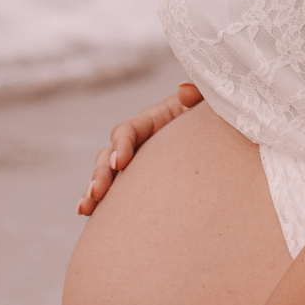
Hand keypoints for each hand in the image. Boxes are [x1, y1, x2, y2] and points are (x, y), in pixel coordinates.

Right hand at [76, 83, 203, 215]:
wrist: (218, 139)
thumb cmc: (211, 120)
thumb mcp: (207, 106)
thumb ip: (199, 96)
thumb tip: (184, 88)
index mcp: (152, 120)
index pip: (128, 130)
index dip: (121, 145)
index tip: (119, 163)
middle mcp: (137, 141)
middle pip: (109, 154)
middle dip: (100, 174)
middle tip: (97, 193)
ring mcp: (135, 162)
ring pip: (106, 175)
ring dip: (94, 190)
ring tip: (86, 208)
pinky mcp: (138, 181)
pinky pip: (116, 192)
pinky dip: (101, 202)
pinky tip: (88, 215)